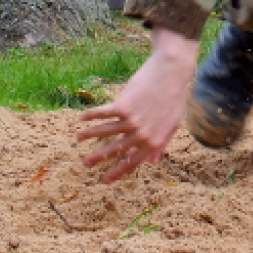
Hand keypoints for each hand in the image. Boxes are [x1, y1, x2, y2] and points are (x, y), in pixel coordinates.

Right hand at [76, 27, 197, 182]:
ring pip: (106, 132)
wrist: (172, 72)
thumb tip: (153, 162)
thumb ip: (162, 143)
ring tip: (78, 137)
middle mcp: (142, 134)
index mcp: (155, 141)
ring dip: (90, 135)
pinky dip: (91, 116)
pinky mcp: (124, 106)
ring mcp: (132, 121)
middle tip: (86, 164)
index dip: (118, 171)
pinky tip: (81, 118)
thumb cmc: (174, 96)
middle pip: (116, 150)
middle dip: (99, 157)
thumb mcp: (173, 124)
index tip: (105, 180)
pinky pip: (103, 114)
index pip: (133, 161)